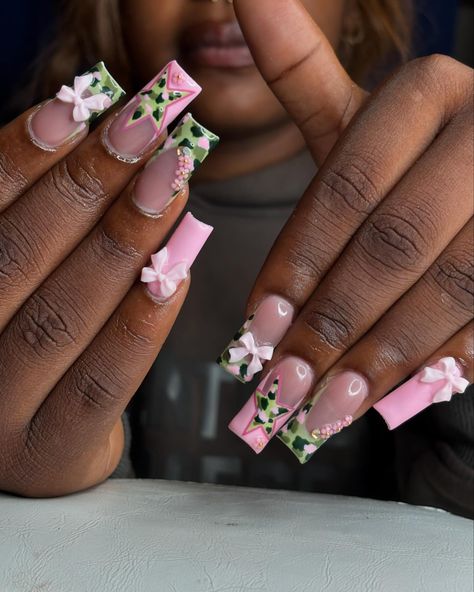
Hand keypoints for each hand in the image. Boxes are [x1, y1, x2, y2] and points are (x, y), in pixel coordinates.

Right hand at [0, 62, 215, 494]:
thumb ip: (33, 216)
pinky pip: (103, 383)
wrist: (28, 440)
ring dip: (124, 243)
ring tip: (174, 184)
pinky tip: (177, 271)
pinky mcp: (51, 452)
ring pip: (62, 317)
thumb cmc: (19, 335)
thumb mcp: (14, 271)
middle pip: (16, 259)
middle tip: (151, 133)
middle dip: (88, 188)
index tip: (80, 107)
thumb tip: (83, 126)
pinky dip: (143, 322)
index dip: (22, 158)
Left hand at [219, 0, 472, 459]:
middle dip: (334, 324)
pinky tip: (395, 400)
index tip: (256, 331)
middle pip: (394, 244)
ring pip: (452, 287)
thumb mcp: (357, 119)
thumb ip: (299, 71)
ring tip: (327, 409)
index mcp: (425, 93)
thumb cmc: (406, 157)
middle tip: (284, 386)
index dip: (298, 267)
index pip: (344, 191)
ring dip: (384, 358)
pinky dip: (445, 363)